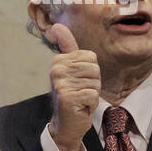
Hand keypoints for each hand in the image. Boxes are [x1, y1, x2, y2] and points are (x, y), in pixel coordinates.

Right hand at [44, 23, 100, 150]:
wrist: (65, 124)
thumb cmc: (71, 95)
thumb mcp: (69, 69)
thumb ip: (66, 47)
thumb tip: (57, 26)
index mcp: (58, 61)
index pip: (90, 56)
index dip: (90, 72)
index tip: (79, 81)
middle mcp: (56, 71)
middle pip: (94, 68)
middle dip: (93, 83)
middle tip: (80, 92)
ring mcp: (61, 84)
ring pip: (95, 81)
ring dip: (92, 94)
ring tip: (80, 99)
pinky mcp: (68, 97)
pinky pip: (93, 94)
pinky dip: (91, 104)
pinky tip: (80, 107)